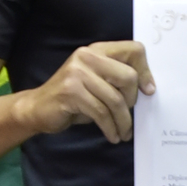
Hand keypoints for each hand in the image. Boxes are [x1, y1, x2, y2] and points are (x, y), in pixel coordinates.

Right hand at [18, 41, 154, 144]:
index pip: (133, 50)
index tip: (148, 91)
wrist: (38, 108)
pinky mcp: (71, 92)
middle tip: (127, 116)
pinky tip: (112, 135)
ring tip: (123, 133)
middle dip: (132, 101)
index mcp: (98, 50)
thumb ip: (117, 79)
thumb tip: (148, 89)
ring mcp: (78, 73)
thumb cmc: (74, 98)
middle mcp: (88, 56)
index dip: (146, 71)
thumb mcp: (97, 83)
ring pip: (115, 99)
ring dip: (123, 122)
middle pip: (128, 77)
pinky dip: (110, 128)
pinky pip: (101, 113)